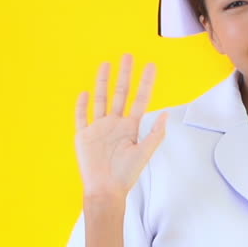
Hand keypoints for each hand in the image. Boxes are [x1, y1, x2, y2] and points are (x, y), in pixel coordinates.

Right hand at [74, 53, 166, 199]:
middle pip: (120, 94)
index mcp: (130, 127)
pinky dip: (82, 105)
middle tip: (128, 56)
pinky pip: (82, 117)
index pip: (140, 99)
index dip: (146, 83)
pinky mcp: (84, 136)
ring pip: (101, 100)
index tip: (151, 66)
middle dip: (125, 75)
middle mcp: (114, 124)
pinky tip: (84, 93)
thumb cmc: (125, 175)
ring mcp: (98, 129)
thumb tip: (166, 113)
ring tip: (106, 64)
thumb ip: (155, 133)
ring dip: (103, 82)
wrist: (105, 190)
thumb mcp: (145, 153)